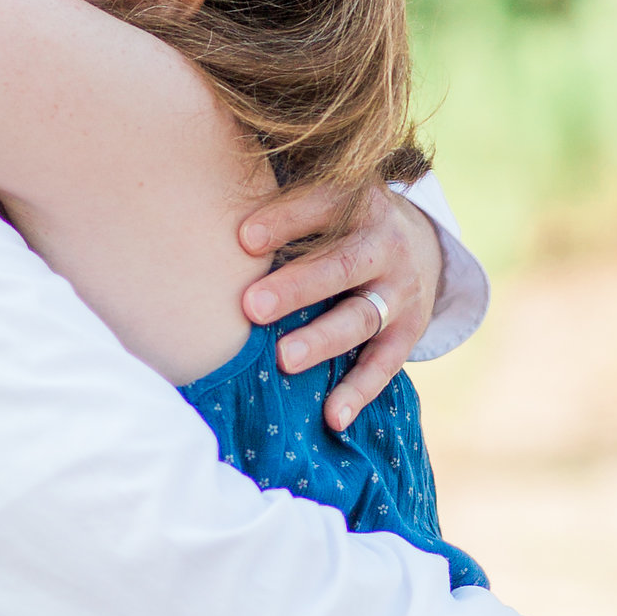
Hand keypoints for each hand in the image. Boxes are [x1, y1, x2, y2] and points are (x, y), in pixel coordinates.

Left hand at [237, 179, 444, 433]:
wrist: (418, 243)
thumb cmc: (340, 221)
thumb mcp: (325, 198)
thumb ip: (279, 202)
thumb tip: (198, 201)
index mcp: (358, 204)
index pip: (322, 205)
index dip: (285, 220)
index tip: (243, 239)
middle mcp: (384, 245)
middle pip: (342, 266)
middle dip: (298, 287)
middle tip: (252, 306)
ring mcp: (400, 292)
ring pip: (361, 317)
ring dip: (322, 340)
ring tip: (284, 359)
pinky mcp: (409, 332)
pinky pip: (384, 364)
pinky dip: (359, 391)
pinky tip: (332, 417)